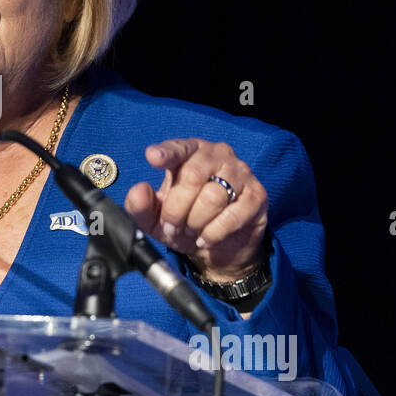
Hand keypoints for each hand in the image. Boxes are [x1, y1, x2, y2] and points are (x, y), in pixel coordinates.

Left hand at [124, 138, 268, 280]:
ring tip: (190, 231)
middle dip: (176, 209)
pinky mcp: (257, 195)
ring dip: (195, 222)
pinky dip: (213, 232)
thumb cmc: (185, 221)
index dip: (167, 152)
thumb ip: (142, 207)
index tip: (153, 157)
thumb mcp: (157, 219)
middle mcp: (217, 155)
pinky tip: (206, 238)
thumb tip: (138, 191)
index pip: (179, 147)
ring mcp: (240, 172)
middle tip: (172, 226)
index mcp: (190, 152)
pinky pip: (232, 215)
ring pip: (213, 197)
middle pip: (192, 177)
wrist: (220, 247)